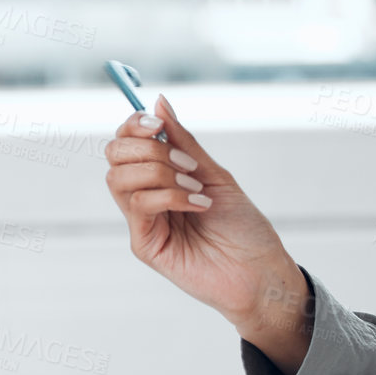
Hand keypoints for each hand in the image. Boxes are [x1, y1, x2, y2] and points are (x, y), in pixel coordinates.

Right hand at [105, 95, 312, 372]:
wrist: (261, 272)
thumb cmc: (243, 227)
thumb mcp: (214, 174)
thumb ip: (183, 141)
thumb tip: (159, 102)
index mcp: (159, 178)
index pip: (126, 142)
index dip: (133, 125)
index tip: (156, 121)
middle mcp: (145, 197)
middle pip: (114, 155)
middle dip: (147, 147)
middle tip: (184, 160)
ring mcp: (142, 222)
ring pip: (119, 178)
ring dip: (160, 171)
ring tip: (196, 186)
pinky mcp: (145, 245)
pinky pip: (140, 205)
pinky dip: (170, 195)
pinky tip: (199, 203)